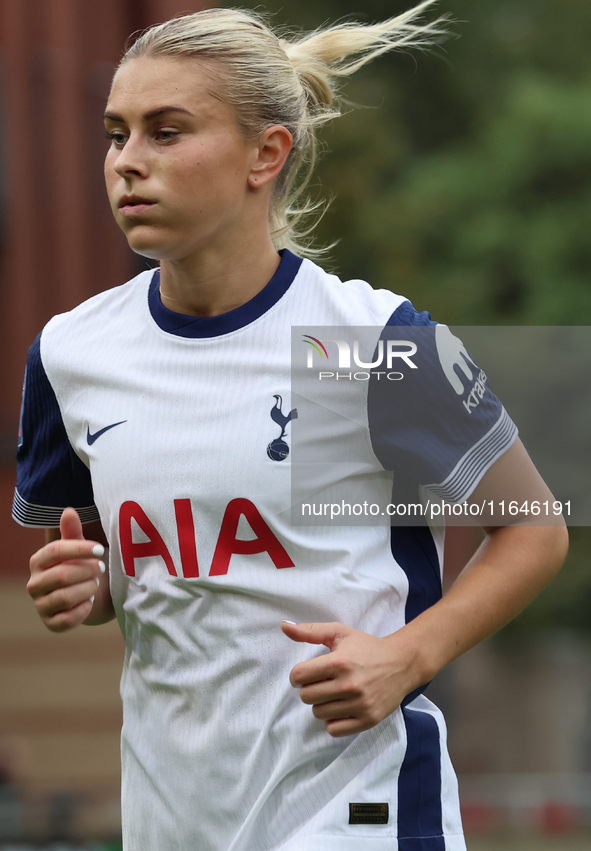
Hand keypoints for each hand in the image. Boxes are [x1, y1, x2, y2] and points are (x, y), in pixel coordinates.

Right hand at [27, 508, 105, 632]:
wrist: (86, 593)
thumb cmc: (80, 565)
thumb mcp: (79, 547)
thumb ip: (72, 531)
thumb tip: (69, 511)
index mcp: (38, 561)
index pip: (55, 551)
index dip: (79, 549)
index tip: (99, 549)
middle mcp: (34, 584)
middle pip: (61, 576)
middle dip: (87, 571)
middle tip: (101, 568)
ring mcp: (41, 605)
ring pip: (64, 598)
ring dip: (86, 589)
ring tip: (95, 583)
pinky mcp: (51, 623)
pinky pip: (67, 620)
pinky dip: (83, 610)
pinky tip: (90, 601)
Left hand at [281, 621, 415, 736]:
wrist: (402, 663)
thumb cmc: (367, 647)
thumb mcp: (339, 633)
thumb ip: (310, 631)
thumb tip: (284, 626)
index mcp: (340, 662)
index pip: (299, 676)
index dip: (297, 675)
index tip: (305, 673)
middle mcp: (349, 684)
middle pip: (306, 696)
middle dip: (309, 688)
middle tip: (322, 682)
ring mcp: (360, 704)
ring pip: (318, 713)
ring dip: (321, 704)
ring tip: (334, 693)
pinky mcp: (368, 719)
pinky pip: (334, 729)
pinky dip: (333, 720)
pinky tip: (340, 707)